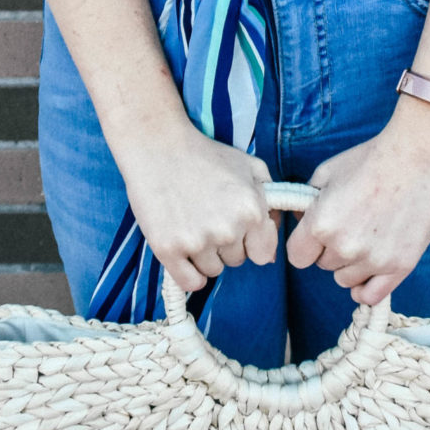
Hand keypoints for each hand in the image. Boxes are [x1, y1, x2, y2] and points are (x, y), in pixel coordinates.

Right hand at [116, 127, 278, 294]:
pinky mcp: (168, 249)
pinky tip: (183, 252)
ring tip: (191, 223)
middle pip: (236, 261)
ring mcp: (197, 241)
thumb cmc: (206, 155)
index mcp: (251, 210)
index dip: (250, 241)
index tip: (236, 228)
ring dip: (204, 255)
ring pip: (212, 271)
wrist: (157, 146)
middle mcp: (228, 229)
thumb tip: (271, 248)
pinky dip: (188, 274)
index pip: (263, 254)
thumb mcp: (250, 167)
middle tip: (207, 217)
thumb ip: (271, 203)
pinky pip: (190, 283)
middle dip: (225, 245)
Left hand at [286, 109, 429, 307]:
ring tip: (368, 237)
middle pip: (323, 265)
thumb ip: (306, 201)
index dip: (305, 244)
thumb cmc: (370, 159)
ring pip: (346, 279)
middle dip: (331, 248)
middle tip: (351, 224)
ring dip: (351, 264)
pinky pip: (371, 296)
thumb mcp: (326, 172)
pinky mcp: (400, 266)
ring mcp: (373, 260)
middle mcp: (344, 247)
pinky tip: (369, 272)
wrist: (417, 157)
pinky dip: (366, 288)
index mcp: (321, 224)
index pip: (297, 256)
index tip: (316, 235)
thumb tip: (297, 219)